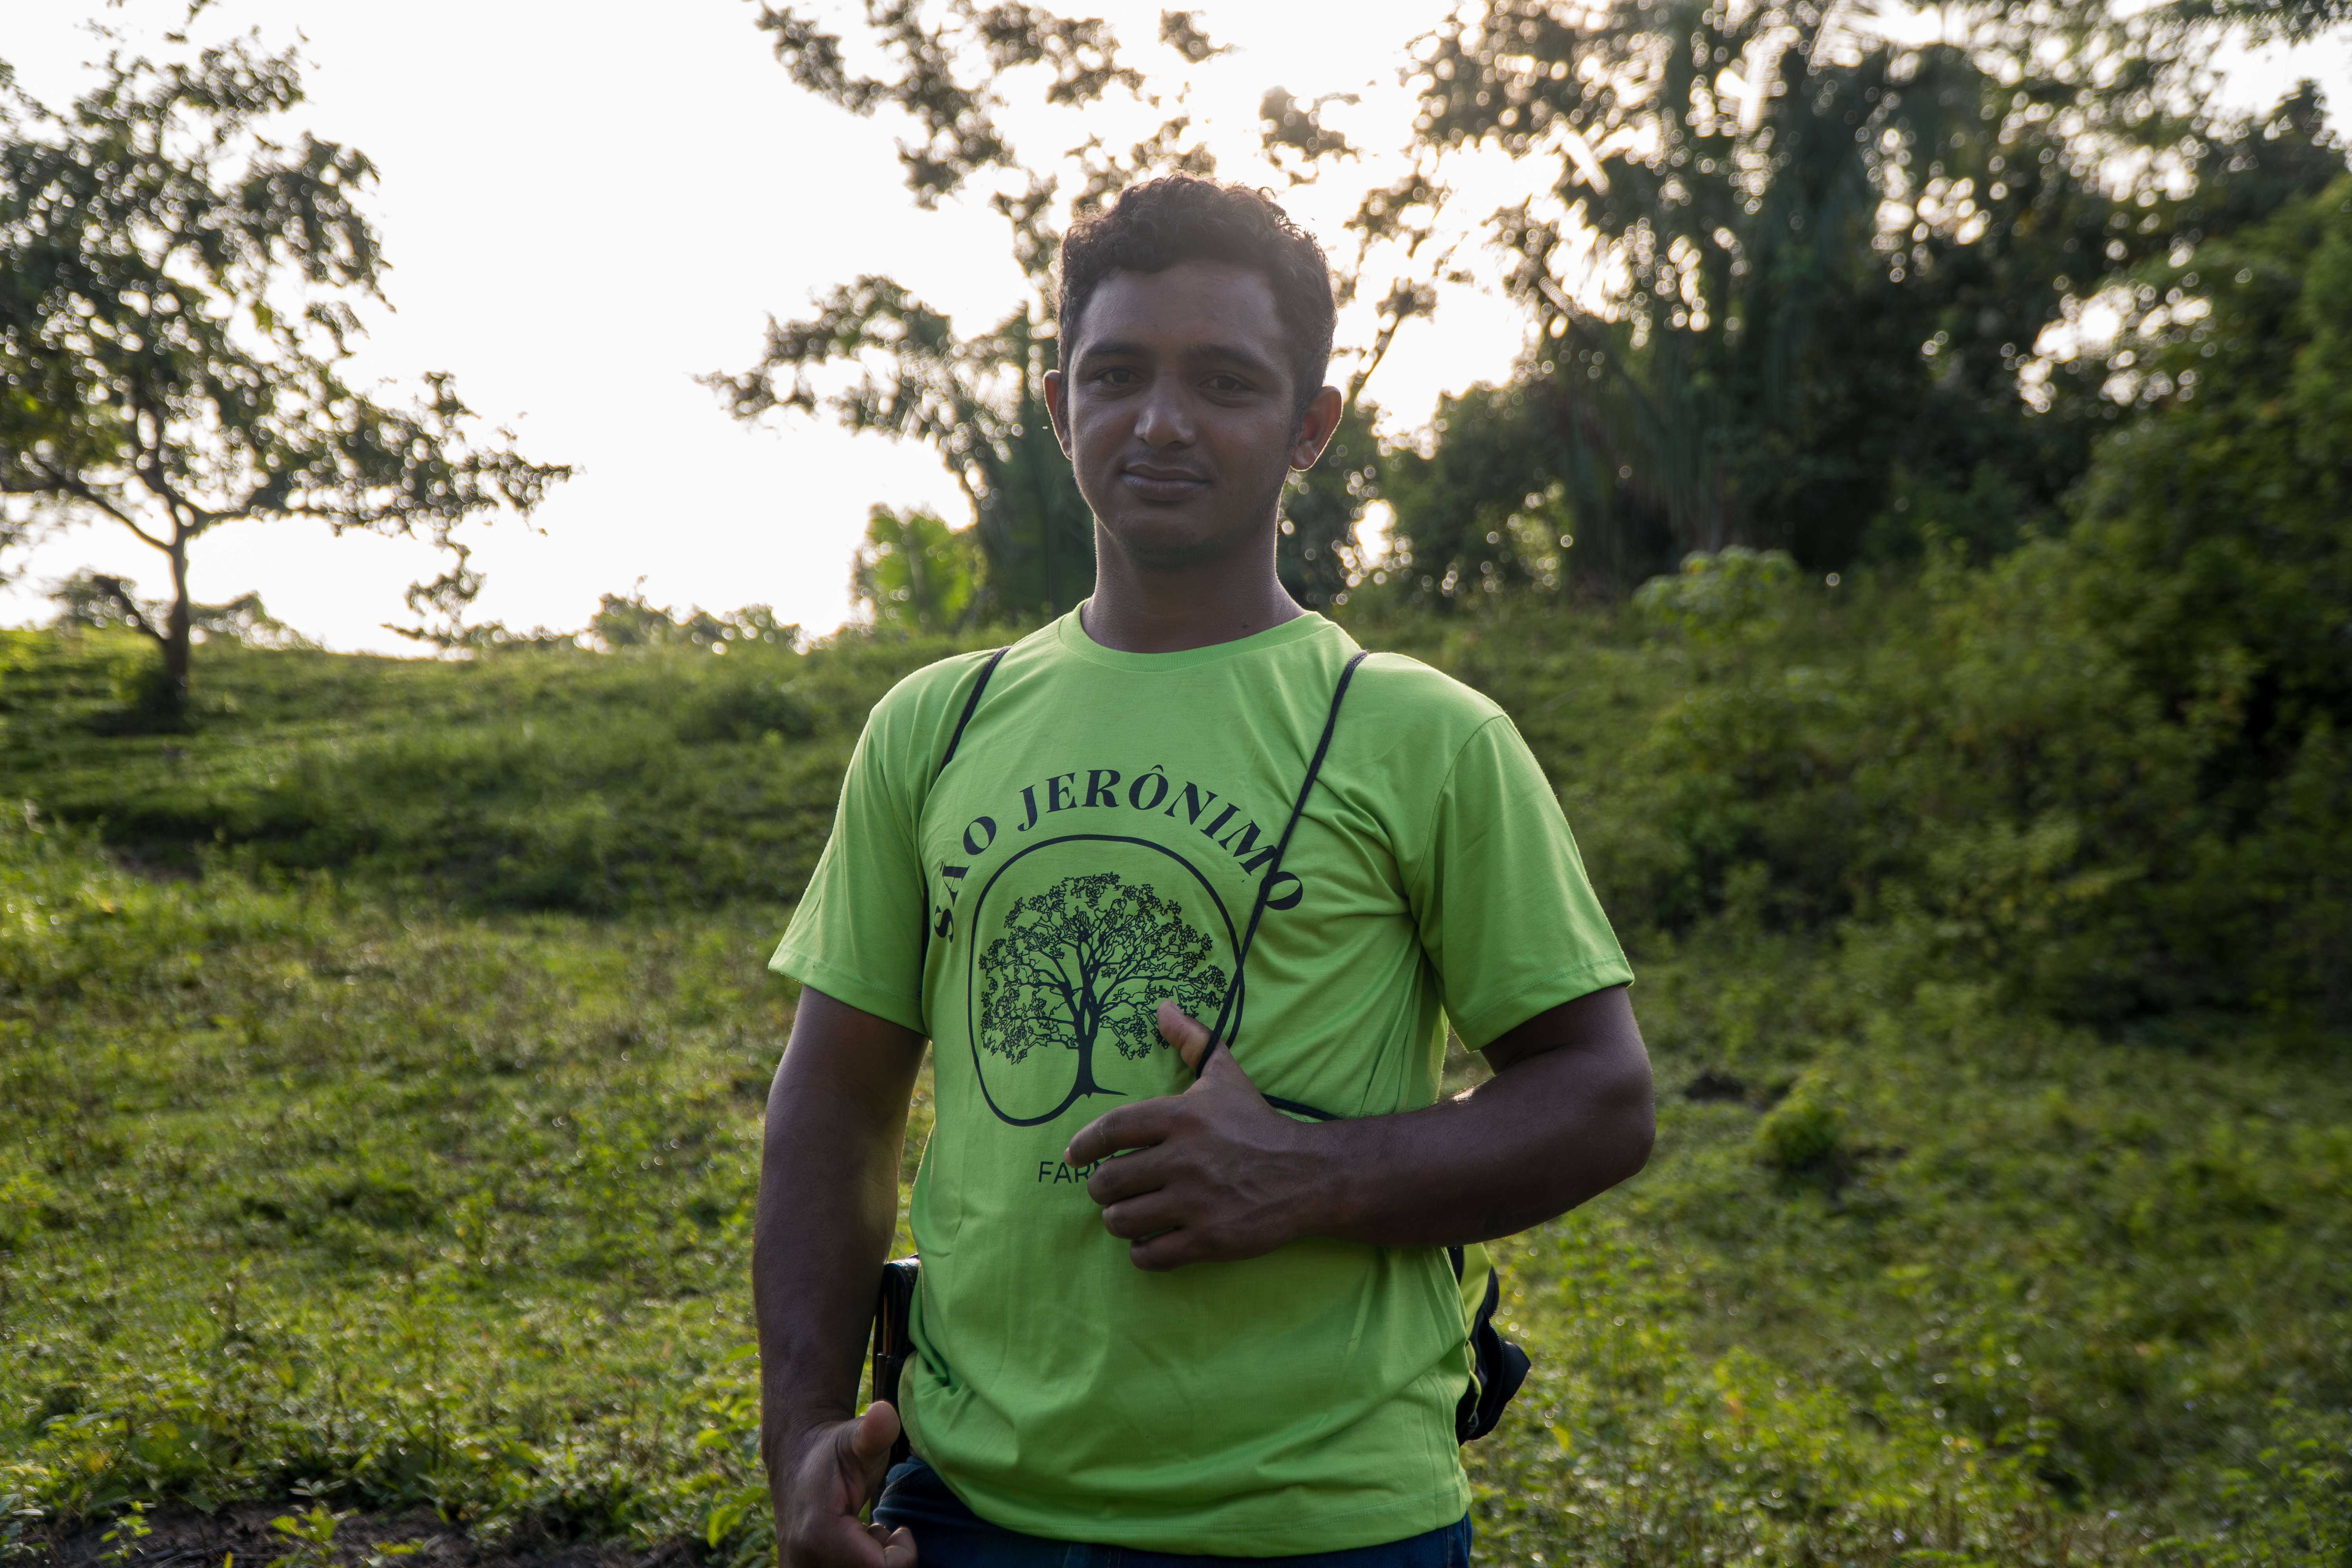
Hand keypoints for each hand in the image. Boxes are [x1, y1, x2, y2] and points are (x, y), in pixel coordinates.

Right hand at [773, 1401, 915, 1566]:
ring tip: (863, 1534)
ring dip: (871, 1563)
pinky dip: (859, 1566)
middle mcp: (804, 1564)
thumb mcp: (857, 1437)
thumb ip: (875, 1431)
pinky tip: (853, 1546)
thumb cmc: (835, 1451)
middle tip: (877, 1530)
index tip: (898, 1528)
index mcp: (821, 1534)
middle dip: (884, 1559)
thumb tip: (885, 1412)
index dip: (901, 1553)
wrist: (795, 1462)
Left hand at [1064, 1001, 1325, 1269]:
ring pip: (1122, 1220)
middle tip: (1110, 1188)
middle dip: (1101, 1188)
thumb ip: (1192, 1040)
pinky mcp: (1209, 1239)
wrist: (1309, 1174)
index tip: (1074, 1156)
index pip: (1112, 1129)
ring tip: (1129, 1214)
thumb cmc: (1259, 1124)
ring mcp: (1195, 1202)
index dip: (1084, 1144)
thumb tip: (1162, 1007)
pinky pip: (1150, 1255)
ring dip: (1118, 1220)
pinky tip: (1150, 1241)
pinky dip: (1142, 1251)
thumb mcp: (1226, 1075)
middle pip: (1109, 1181)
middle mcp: (1184, 1158)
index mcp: (1182, 1116)